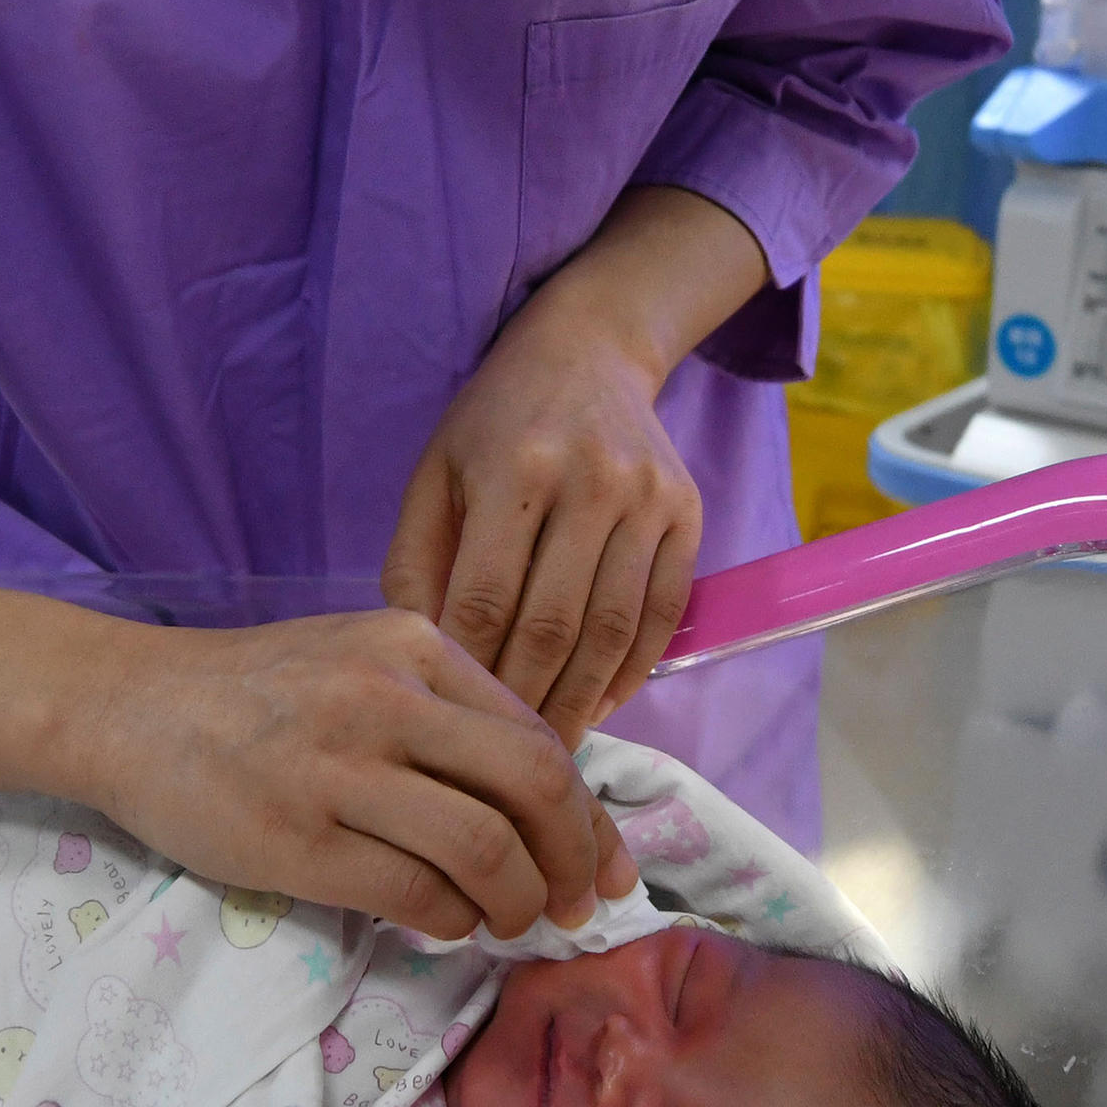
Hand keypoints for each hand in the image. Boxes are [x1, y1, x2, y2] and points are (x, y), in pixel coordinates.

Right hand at [59, 609, 634, 941]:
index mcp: (415, 647)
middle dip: (573, 861)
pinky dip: (450, 922)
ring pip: (484, 849)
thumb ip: (445, 713)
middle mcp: (387, 697)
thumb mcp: (360, 662)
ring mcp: (340, 769)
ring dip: (516, 903)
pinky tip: (445, 924)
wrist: (127, 708)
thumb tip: (546, 805)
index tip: (605, 867)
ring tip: (508, 922)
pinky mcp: (299, 839)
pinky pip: (415, 894)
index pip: (538, 736)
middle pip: (532, 787)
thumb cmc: (254, 694)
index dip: (587, 814)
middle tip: (575, 908)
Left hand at [388, 288, 710, 740]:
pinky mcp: (688, 514)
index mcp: (512, 468)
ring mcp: (647, 499)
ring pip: (613, 630)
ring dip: (580, 701)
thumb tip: (418, 657)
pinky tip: (598, 703)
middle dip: (524, 704)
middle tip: (498, 758)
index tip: (451, 722)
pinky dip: (632, 671)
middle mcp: (589, 480)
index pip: (488, 598)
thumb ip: (417, 560)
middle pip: (554, 625)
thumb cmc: (495, 420)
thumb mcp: (435, 472)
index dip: (470, 672)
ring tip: (548, 748)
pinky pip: (663, 614)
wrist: (589, 349)